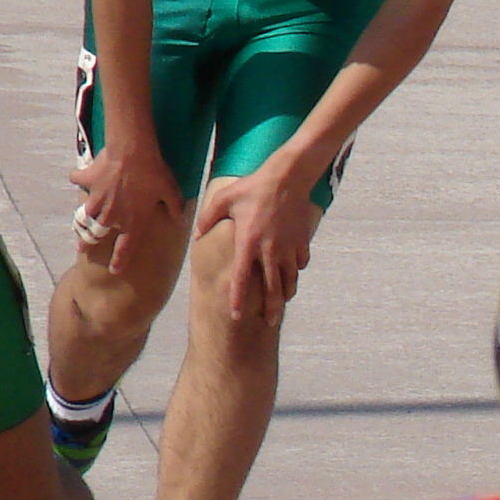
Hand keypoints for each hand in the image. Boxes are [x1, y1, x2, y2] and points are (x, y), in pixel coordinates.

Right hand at [65, 138, 180, 277]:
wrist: (132, 151)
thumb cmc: (154, 173)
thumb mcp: (171, 192)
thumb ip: (175, 209)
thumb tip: (180, 220)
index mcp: (132, 222)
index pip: (125, 249)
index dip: (119, 261)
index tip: (114, 270)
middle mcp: (111, 216)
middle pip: (95, 236)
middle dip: (87, 244)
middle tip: (82, 248)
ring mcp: (96, 200)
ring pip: (84, 215)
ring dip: (81, 218)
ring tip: (79, 222)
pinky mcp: (87, 182)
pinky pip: (79, 181)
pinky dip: (80, 179)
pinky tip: (81, 176)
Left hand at [196, 157, 316, 321]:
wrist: (288, 176)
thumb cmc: (253, 187)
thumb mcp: (224, 198)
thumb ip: (208, 218)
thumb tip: (197, 235)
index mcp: (248, 243)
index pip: (242, 279)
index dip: (239, 299)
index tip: (237, 315)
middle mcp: (269, 251)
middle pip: (273, 289)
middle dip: (272, 309)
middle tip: (269, 322)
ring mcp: (288, 248)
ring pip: (290, 280)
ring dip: (285, 293)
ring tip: (282, 302)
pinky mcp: (302, 242)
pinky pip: (300, 263)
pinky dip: (296, 270)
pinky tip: (292, 270)